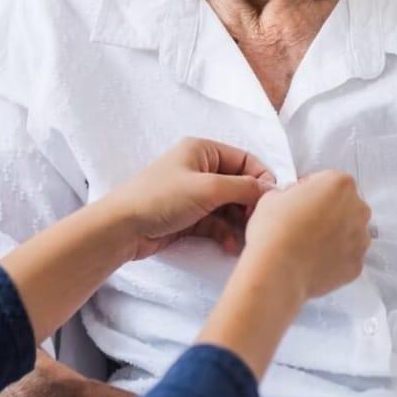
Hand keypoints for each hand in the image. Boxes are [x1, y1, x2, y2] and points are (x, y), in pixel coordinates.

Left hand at [104, 137, 275, 259]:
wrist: (123, 227)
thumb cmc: (163, 198)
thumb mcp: (208, 188)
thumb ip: (243, 187)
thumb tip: (272, 189)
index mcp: (203, 150)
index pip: (244, 160)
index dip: (261, 179)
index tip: (273, 202)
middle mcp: (200, 168)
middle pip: (238, 185)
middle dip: (250, 205)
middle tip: (259, 224)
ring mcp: (194, 194)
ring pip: (229, 207)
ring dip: (239, 223)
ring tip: (246, 240)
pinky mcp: (189, 217)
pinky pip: (216, 222)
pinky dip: (225, 233)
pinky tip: (231, 246)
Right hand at [243, 170, 370, 300]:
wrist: (277, 271)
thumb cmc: (275, 228)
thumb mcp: (274, 194)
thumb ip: (293, 192)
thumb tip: (297, 200)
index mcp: (340, 183)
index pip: (327, 180)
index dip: (310, 189)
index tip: (299, 201)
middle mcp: (358, 209)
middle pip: (345, 204)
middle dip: (329, 210)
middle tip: (305, 222)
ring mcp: (361, 239)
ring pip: (350, 231)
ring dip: (335, 233)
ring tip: (309, 244)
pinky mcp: (357, 265)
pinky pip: (347, 255)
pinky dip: (335, 257)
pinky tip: (314, 260)